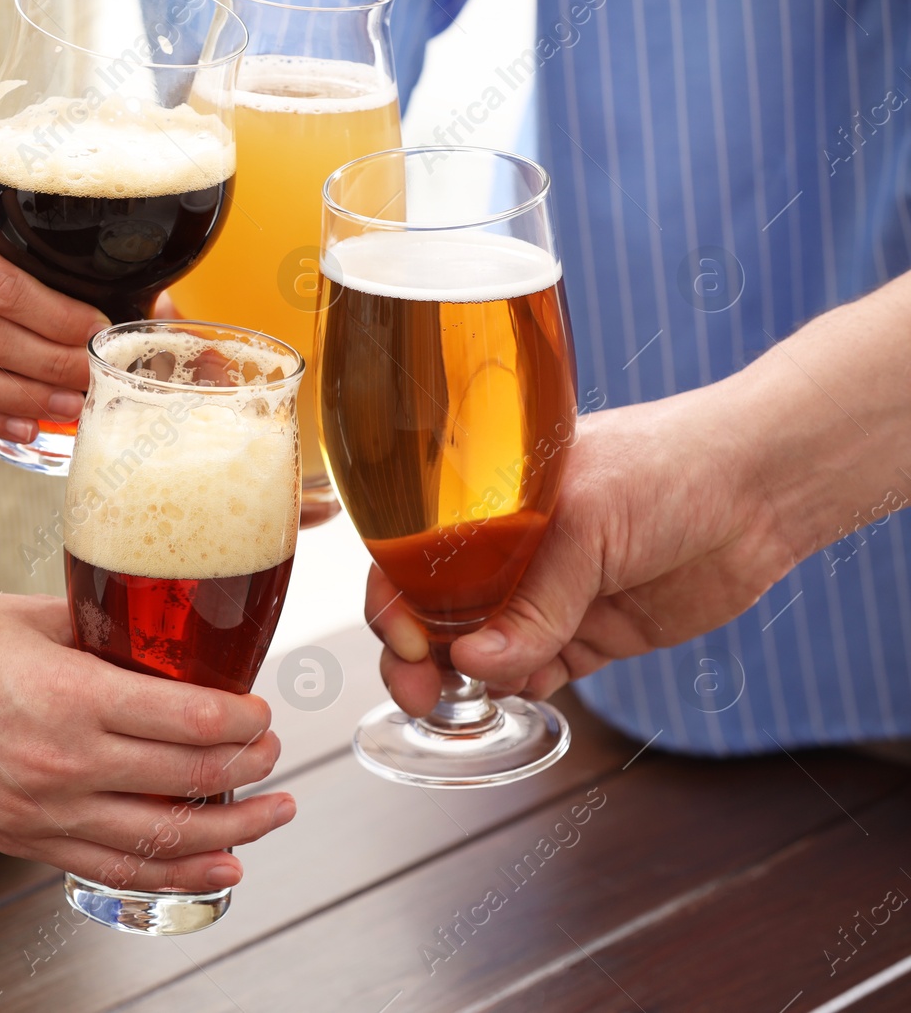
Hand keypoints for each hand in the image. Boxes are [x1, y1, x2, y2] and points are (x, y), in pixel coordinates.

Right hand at [0, 589, 295, 890]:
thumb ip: (108, 633)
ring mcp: (41, 812)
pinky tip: (217, 867)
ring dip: (232, 831)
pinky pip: (113, 869)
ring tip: (272, 815)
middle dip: (250, 770)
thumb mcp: (36, 616)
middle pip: (190, 782)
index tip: (261, 711)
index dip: (244, 720)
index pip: (192, 722)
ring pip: (163, 839)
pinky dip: (174, 875)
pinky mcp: (20, 840)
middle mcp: (63, 764)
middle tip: (275, 755)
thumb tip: (167, 640)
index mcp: (71, 696)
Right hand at [371, 386, 798, 715]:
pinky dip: (520, 688)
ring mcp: (550, 596)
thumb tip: (476, 664)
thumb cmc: (669, 466)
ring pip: (483, 650)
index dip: (395, 598)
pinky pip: (537, 671)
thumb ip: (534, 603)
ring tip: (479, 689)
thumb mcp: (585, 524)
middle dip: (418, 656)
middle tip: (418, 691)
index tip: (404, 639)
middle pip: (437, 612)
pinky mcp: (592, 634)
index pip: (412, 552)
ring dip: (470, 678)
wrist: (762, 489)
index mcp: (487, 503)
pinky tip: (520, 688)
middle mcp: (510, 551)